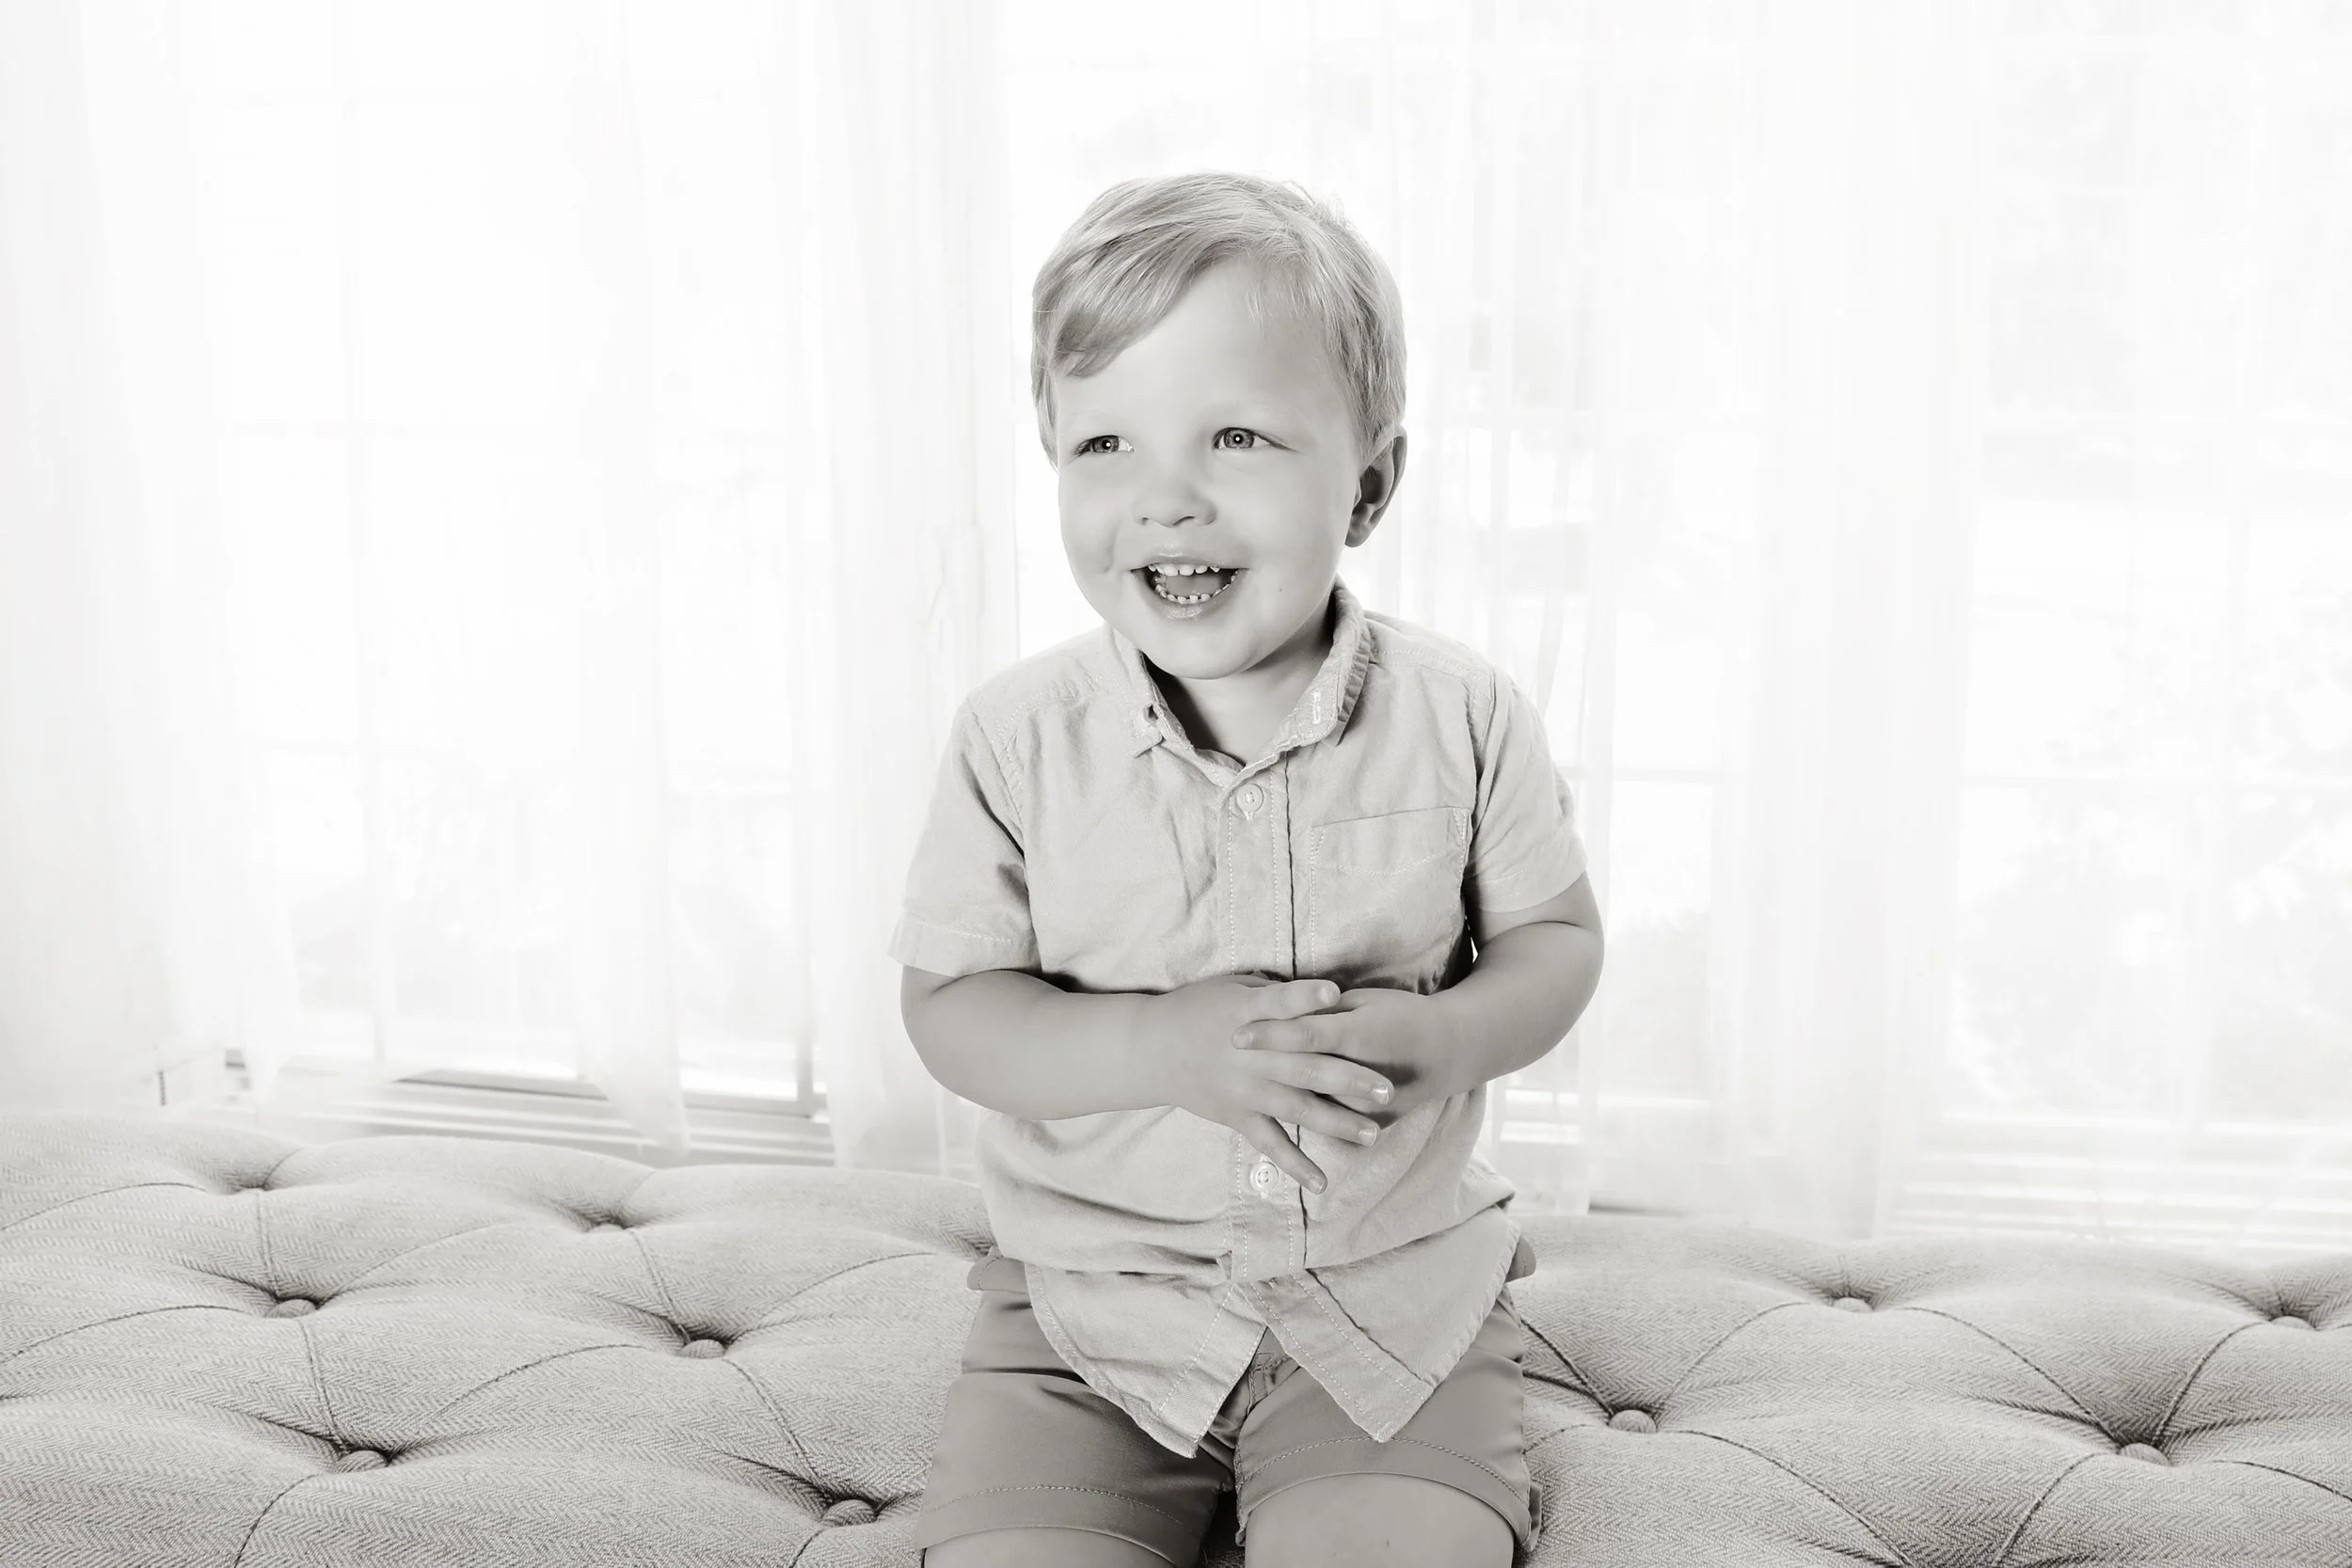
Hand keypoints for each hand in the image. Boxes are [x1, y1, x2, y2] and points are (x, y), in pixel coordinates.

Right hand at [1134, 973, 1398, 1193]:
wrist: (1151, 1049)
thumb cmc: (1199, 1010)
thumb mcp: (1233, 989)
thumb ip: (1275, 996)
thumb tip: (1323, 994)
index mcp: (1247, 1014)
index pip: (1280, 1005)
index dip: (1307, 998)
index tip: (1338, 994)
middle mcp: (1249, 1055)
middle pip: (1303, 1065)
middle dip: (1348, 1077)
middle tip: (1387, 1088)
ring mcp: (1244, 1089)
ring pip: (1296, 1108)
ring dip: (1336, 1122)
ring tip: (1372, 1133)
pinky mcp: (1237, 1116)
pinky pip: (1270, 1144)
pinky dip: (1294, 1164)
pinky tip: (1322, 1182)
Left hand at [1232, 986, 1447, 1126]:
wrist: (1449, 1049)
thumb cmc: (1403, 1015)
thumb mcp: (1366, 1002)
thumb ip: (1326, 1009)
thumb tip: (1285, 1007)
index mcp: (1358, 1033)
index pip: (1304, 1034)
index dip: (1269, 1034)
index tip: (1236, 1035)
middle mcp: (1362, 1070)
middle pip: (1304, 1072)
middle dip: (1264, 1070)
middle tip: (1228, 1068)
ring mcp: (1371, 1102)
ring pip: (1319, 1107)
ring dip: (1280, 1104)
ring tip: (1243, 1100)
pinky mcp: (1378, 1121)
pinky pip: (1337, 1129)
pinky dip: (1312, 1130)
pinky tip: (1281, 1134)